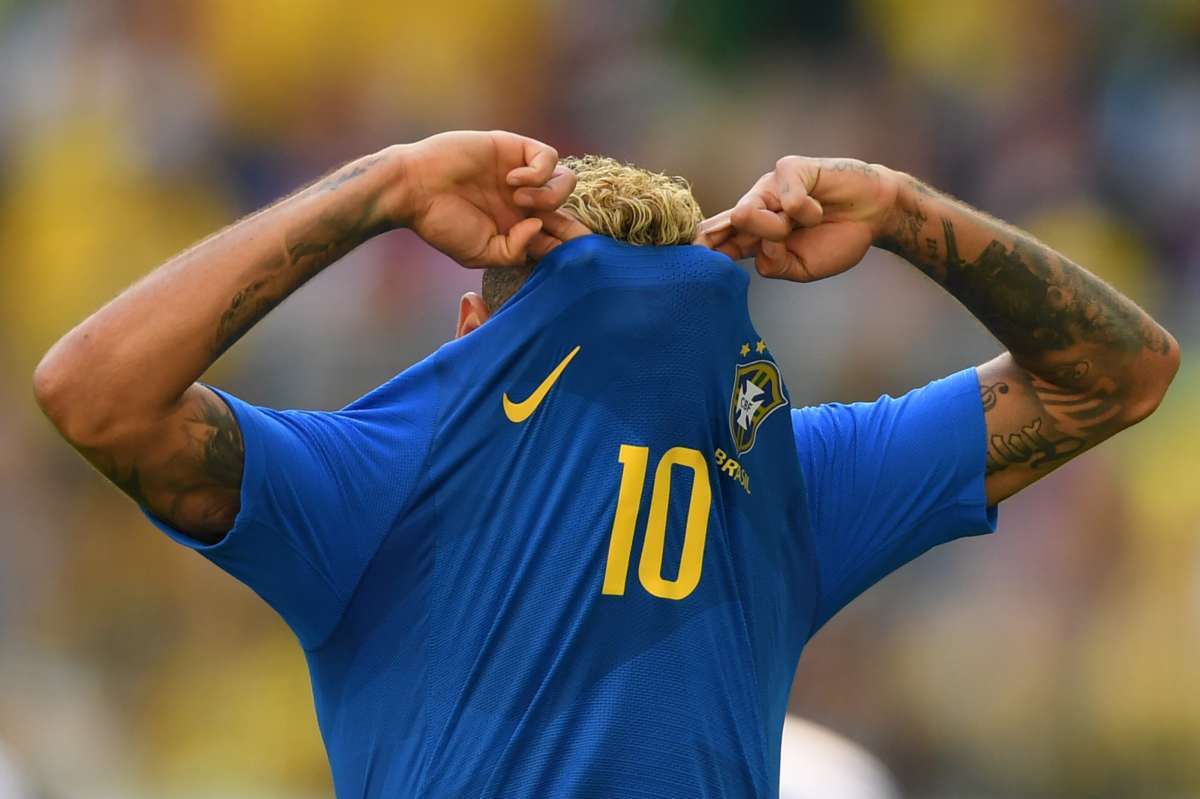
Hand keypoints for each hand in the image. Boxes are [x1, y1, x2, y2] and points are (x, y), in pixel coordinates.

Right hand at [387, 131, 576, 267]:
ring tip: (518, 198)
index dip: (569, 248)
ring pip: (566, 182)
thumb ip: (514, 251)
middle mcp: (525, 204)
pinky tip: (512, 180)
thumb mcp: (480, 253)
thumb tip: (539, 227)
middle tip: (556, 227)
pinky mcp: (515, 148)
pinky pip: (549, 157)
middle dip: (574, 227)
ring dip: (548, 195)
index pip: (558, 239)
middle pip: (570, 213)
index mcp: (519, 230)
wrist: (415, 188)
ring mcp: (523, 176)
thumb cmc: (442, 224)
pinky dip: (538, 172)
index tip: (571, 257)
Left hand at [699, 157, 900, 281]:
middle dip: (743, 241)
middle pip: (726, 228)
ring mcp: (769, 186)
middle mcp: (755, 207)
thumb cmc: (835, 240)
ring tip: (807, 225)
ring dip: (779, 229)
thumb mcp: (801, 268)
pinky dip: (807, 212)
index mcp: (752, 235)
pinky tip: (819, 211)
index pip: (716, 241)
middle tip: (781, 241)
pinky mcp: (789, 168)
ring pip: (749, 213)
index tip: (682, 260)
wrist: (873, 215)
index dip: (698, 249)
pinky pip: (786, 198)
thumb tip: (758, 247)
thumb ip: (774, 265)